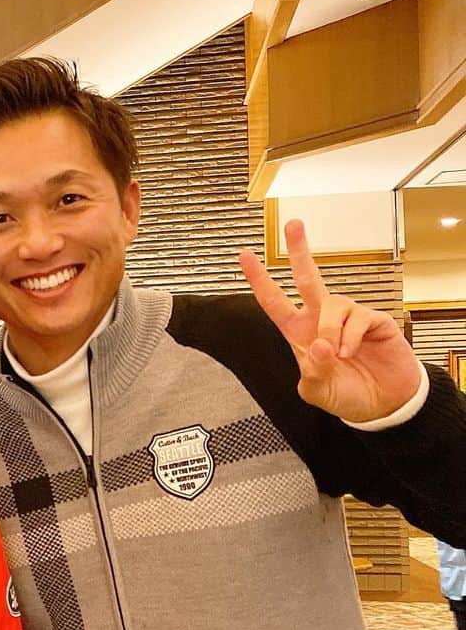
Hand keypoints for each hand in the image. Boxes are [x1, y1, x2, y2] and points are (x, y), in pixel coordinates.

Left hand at [240, 220, 418, 421]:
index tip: (245, 255)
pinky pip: (359, 318)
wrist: (385, 405)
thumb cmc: (347, 396)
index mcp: (300, 333)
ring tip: (338, 355)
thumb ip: (312, 374)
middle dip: (301, 250)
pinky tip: (352, 353)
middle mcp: (322, 320)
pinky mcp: (374, 322)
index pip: (274, 302)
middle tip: (293, 224)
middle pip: (308, 278)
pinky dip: (351, 338)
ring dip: (330, 330)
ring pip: (332, 303)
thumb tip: (320, 345)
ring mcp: (349, 319)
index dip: (259, 280)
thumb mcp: (318, 393)